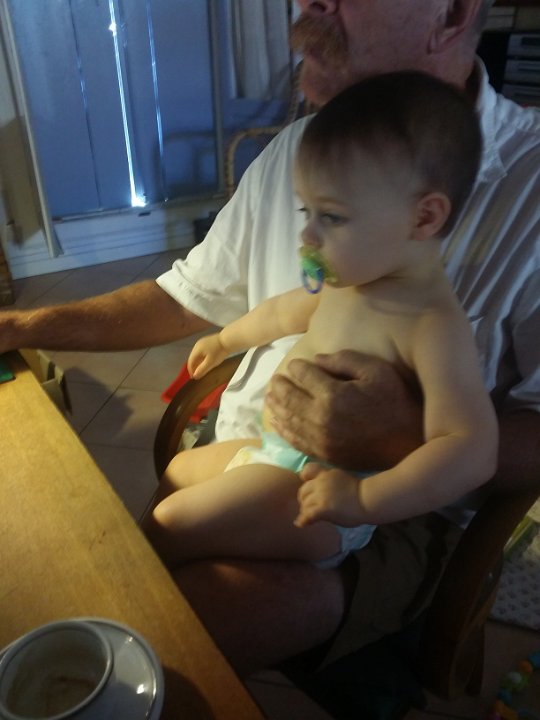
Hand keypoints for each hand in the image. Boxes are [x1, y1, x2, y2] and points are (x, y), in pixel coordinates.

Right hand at [187, 334, 227, 378]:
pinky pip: (202, 351)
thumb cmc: (220, 351)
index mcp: (196, 349)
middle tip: (198, 374)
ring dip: (199, 362)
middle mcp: (197, 345)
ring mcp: (203, 342)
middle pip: (193, 358)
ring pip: (198, 354)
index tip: (194, 377)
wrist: (229, 340)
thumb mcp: (210, 363)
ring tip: (203, 369)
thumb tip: (195, 376)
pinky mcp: (208, 341)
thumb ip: (202, 370)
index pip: (190, 362)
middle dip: (195, 366)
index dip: (191, 370)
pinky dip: (203, 358)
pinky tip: (207, 361)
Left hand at [265, 350, 422, 469]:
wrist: (408, 444)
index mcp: (333, 395)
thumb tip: (316, 359)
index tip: (295, 365)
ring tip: (270, 396)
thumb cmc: (396, 402)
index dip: (297, 368)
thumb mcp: (376, 371)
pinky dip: (282, 429)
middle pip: (289, 398)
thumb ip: (345, 360)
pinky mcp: (323, 454)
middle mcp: (321, 418)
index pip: (304, 376)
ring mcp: (320, 439)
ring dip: (276, 406)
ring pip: (288, 420)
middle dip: (279, 386)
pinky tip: (277, 421)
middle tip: (274, 379)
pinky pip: (295, 440)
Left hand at [295, 463, 362, 527]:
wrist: (368, 500)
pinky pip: (307, 515)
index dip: (304, 478)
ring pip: (304, 504)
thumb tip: (322, 492)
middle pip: (303, 491)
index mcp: (326, 474)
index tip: (307, 485)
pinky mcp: (323, 508)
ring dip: (305, 511)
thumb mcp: (341, 479)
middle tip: (308, 507)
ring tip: (309, 517)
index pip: (307, 470)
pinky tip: (302, 524)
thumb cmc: (360, 492)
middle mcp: (321, 482)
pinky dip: (303, 520)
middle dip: (304, 500)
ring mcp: (321, 495)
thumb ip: (329, 482)